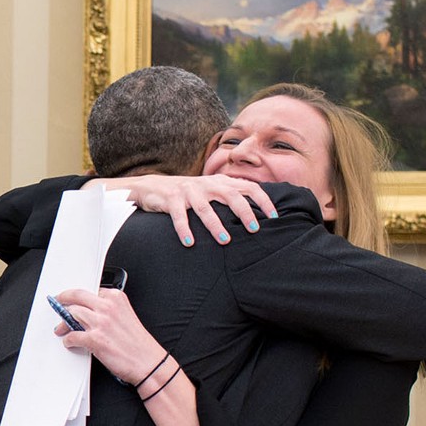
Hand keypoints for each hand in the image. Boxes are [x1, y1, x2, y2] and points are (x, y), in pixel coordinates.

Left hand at [52, 286, 168, 385]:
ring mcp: (101, 322)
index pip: (90, 291)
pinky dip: (68, 340)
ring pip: (71, 314)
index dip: (78, 296)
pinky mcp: (95, 339)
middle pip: (77, 297)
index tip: (71, 299)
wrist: (149, 363)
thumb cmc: (138, 343)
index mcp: (117, 298)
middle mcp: (108, 307)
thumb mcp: (125, 316)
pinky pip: (72, 336)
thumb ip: (108, 310)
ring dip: (63, 323)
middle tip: (58, 302)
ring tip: (61, 329)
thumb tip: (88, 311)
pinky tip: (70, 343)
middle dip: (63, 299)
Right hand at [115, 174, 278, 246]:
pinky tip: (189, 243)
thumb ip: (229, 195)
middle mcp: (206, 184)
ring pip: (205, 208)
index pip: (248, 186)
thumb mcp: (210, 190)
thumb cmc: (187, 194)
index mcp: (220, 182)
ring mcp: (188, 191)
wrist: (151, 187)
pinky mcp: (171, 199)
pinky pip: (179, 216)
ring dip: (216, 225)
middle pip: (231, 195)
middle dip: (244, 212)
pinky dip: (184, 229)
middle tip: (254, 229)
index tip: (274, 216)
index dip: (263, 200)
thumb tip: (256, 213)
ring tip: (225, 241)